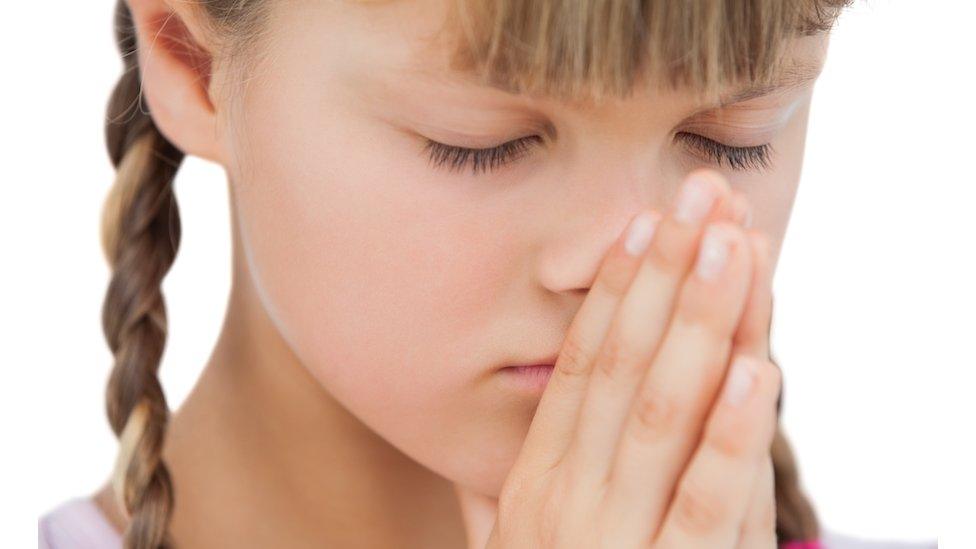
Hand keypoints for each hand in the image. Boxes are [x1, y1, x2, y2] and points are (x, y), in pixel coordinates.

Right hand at [456, 170, 780, 548]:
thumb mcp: (515, 546)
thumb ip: (503, 490)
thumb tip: (494, 434)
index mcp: (535, 482)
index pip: (580, 366)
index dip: (615, 291)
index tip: (643, 223)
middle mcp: (567, 500)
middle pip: (624, 367)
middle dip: (667, 277)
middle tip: (700, 199)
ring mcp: (615, 541)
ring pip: (666, 413)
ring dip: (704, 324)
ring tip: (734, 246)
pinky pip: (705, 502)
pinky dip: (733, 433)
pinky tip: (762, 369)